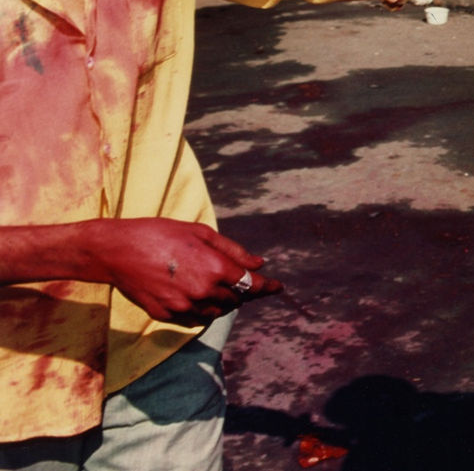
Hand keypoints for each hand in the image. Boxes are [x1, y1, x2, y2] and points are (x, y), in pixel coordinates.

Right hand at [86, 218, 281, 325]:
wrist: (117, 251)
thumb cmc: (161, 234)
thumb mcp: (201, 233)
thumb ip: (233, 251)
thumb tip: (258, 264)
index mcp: (214, 267)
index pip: (251, 284)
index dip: (268, 287)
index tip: (278, 288)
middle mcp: (202, 291)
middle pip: (235, 299)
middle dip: (242, 291)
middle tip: (240, 281)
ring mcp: (183, 306)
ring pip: (217, 312)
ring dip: (224, 303)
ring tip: (218, 288)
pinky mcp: (166, 315)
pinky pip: (195, 319)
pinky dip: (203, 311)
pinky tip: (198, 297)